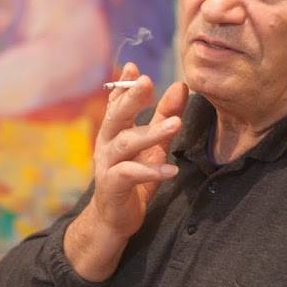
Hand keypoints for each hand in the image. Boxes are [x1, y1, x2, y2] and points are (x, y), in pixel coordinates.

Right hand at [64, 62, 188, 280]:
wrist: (114, 219)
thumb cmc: (133, 179)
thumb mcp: (153, 146)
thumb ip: (164, 117)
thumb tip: (180, 86)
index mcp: (114, 131)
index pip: (116, 102)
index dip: (124, 85)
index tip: (133, 67)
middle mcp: (106, 143)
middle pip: (117, 116)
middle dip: (131, 99)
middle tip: (146, 83)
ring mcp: (107, 164)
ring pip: (126, 143)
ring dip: (150, 133)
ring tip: (175, 125)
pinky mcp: (112, 185)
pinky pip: (130, 175)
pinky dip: (151, 171)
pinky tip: (170, 169)